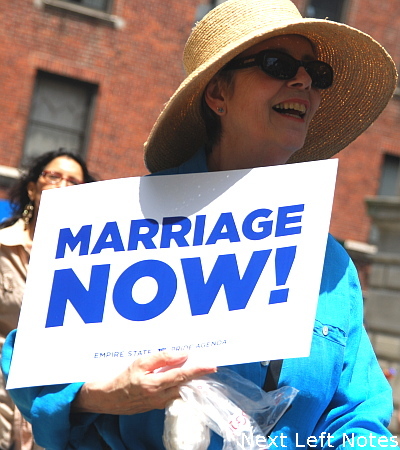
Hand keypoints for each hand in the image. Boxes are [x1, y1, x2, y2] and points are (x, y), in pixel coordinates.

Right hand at [71, 351, 215, 414]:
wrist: (106, 398)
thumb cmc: (121, 378)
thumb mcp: (140, 362)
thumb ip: (162, 358)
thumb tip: (181, 355)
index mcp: (155, 384)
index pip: (182, 376)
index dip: (198, 370)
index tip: (212, 366)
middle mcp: (159, 397)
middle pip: (185, 386)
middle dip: (198, 377)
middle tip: (210, 368)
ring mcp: (158, 404)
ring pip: (181, 392)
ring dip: (190, 383)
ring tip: (199, 372)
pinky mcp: (155, 406)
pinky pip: (173, 396)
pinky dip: (180, 387)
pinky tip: (182, 380)